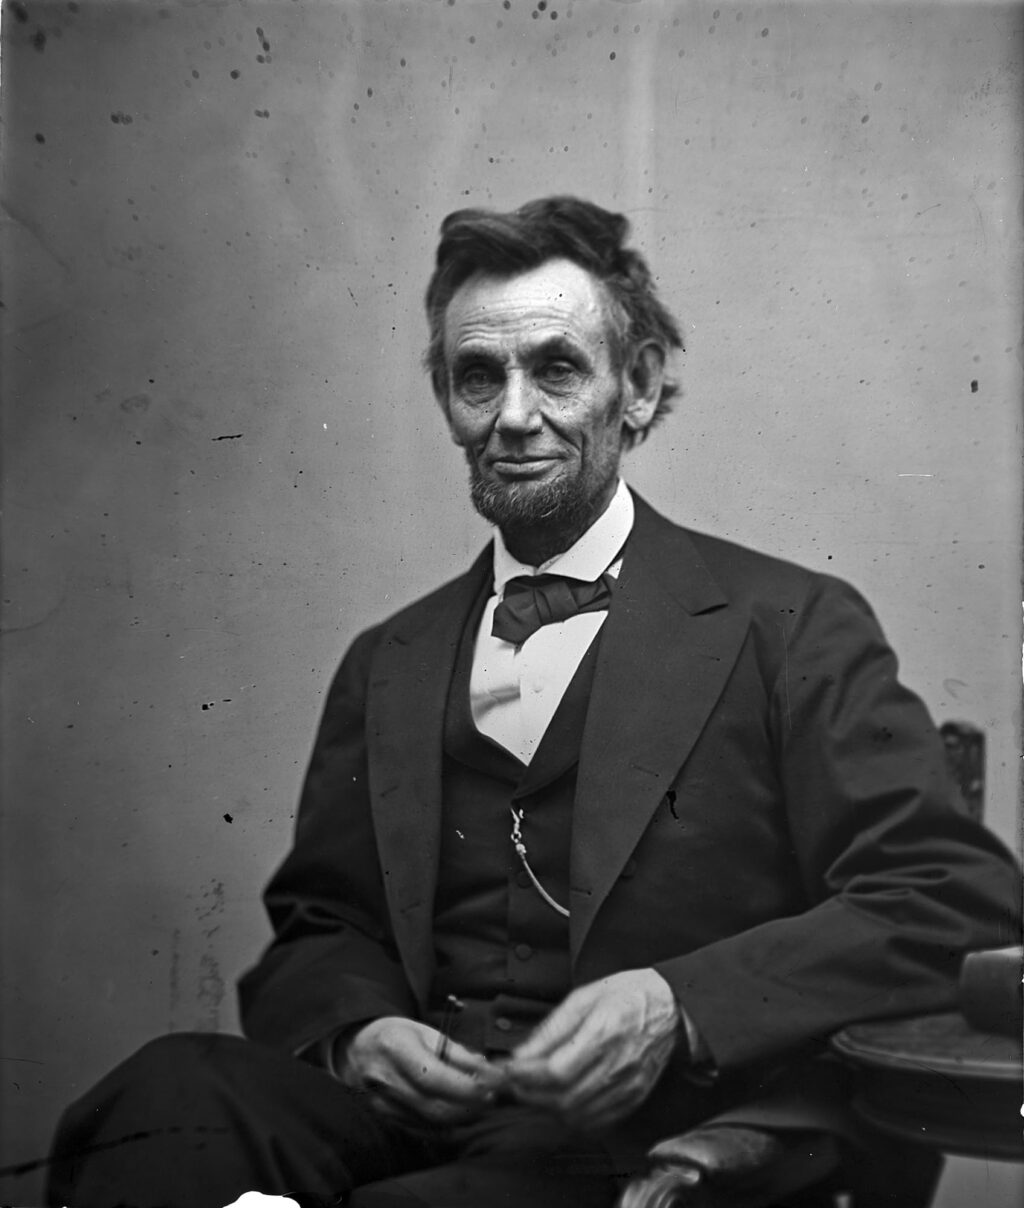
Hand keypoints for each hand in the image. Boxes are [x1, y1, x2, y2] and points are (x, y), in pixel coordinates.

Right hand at [339, 1016, 505, 1124]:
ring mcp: (382, 1104)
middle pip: (434, 1106)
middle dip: (470, 1105)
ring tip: (480, 1103)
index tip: (492, 1084)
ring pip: (431, 1122)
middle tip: (492, 1096)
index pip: (434, 1077)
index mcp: (395, 1048)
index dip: (466, 1086)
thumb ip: (456, 1052)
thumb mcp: (424, 1031)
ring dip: (462, 1116)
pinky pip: (422, 1129)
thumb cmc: (396, 1036)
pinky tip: (458, 1112)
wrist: (356, 1049)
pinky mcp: (385, 1119)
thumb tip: (486, 1070)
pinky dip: (446, 1124)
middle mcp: (385, 1079)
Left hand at [501, 969, 679, 1131]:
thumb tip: (522, 1053)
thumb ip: (551, 1028)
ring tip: (534, 1091)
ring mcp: (628, 1086)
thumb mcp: (584, 997)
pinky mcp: (634, 1098)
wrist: (670, 1007)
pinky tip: (561, 1103)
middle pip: (565, 1099)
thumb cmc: (627, 995)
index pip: (557, 1071)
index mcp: (603, 1032)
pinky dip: (573, 1119)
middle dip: (531, 1095)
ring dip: (548, 1109)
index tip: (510, 1068)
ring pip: (579, 1116)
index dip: (527, 1075)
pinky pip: (598, 1122)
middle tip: (516, 1082)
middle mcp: (617, 1064)